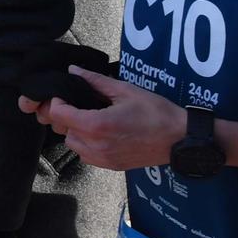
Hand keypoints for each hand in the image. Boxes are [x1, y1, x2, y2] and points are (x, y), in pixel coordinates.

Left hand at [18, 67, 183, 171]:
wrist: (179, 139)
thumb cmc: (156, 112)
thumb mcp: (125, 91)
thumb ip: (95, 81)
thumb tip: (74, 71)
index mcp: (97, 125)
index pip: (58, 114)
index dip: (58, 102)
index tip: (66, 95)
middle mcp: (95, 145)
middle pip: (63, 131)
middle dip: (67, 117)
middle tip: (82, 105)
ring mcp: (102, 159)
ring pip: (73, 145)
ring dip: (76, 131)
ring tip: (93, 118)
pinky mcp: (110, 166)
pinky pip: (86, 155)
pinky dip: (87, 144)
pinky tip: (101, 133)